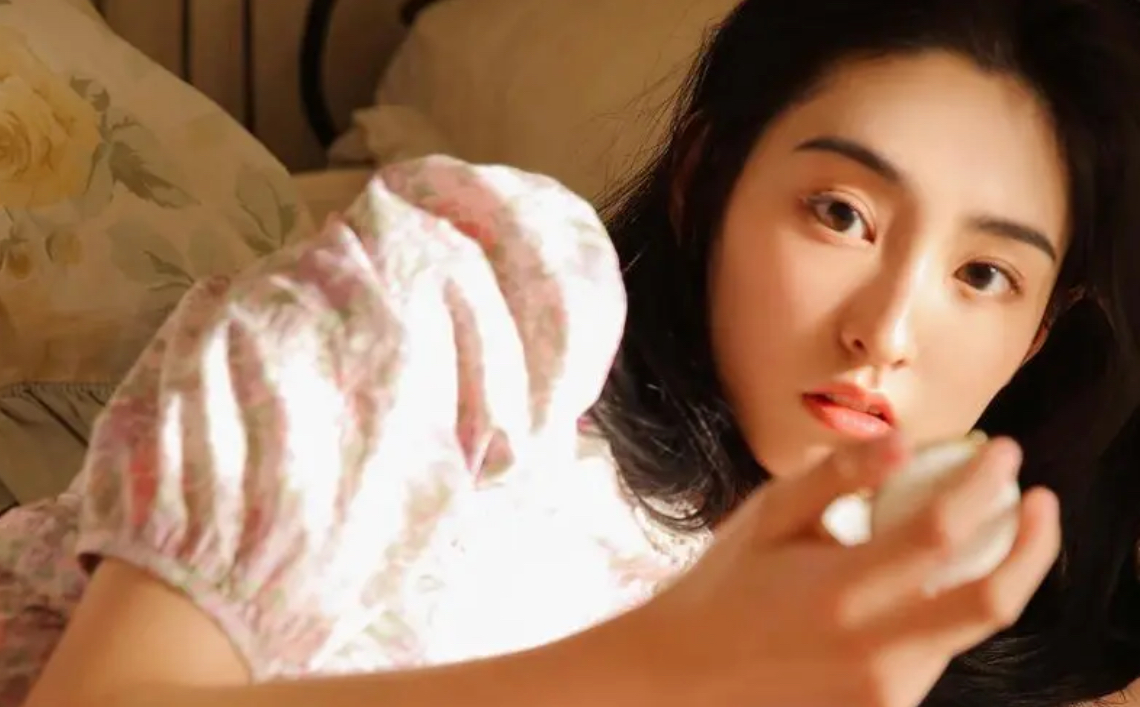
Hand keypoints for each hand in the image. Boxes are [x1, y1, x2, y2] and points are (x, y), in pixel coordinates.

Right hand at [625, 434, 1060, 706]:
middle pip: (994, 600)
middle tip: (1041, 501)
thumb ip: (835, 477)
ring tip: (973, 533)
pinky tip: (924, 582)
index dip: (985, 483)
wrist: (689, 674)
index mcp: (839, 590)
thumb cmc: (724, 587)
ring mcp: (886, 688)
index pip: (942, 529)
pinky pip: (940, 650)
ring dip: (991, 574)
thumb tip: (903, 442)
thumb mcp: (766, 518)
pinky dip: (950, 607)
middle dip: (1037, 546)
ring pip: (970, 627)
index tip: (1004, 451)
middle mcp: (874, 648)